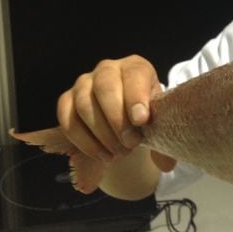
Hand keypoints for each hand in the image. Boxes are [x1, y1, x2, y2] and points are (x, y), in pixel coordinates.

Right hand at [57, 55, 174, 170]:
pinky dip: (85, 142)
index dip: (136, 97)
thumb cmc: (146, 115)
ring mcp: (83, 83)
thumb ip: (164, 137)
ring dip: (102, 134)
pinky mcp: (66, 101)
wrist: (128, 117)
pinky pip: (68, 120)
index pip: (134, 74)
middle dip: (118, 119)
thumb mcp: (159, 120)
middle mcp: (107, 69)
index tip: (141, 120)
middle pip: (106, 87)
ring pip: (85, 105)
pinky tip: (102, 155)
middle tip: (131, 144)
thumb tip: (166, 165)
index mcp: (135, 67)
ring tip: (120, 153)